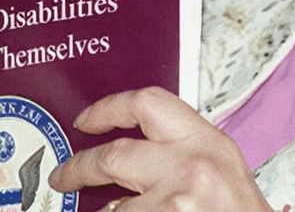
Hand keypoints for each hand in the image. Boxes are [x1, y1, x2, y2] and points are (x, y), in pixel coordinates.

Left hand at [49, 86, 274, 211]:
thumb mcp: (220, 170)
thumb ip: (182, 153)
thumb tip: (130, 154)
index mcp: (207, 141)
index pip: (149, 103)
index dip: (110, 107)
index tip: (87, 118)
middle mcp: (190, 166)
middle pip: (114, 155)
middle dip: (80, 167)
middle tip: (64, 175)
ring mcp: (173, 203)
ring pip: (113, 209)